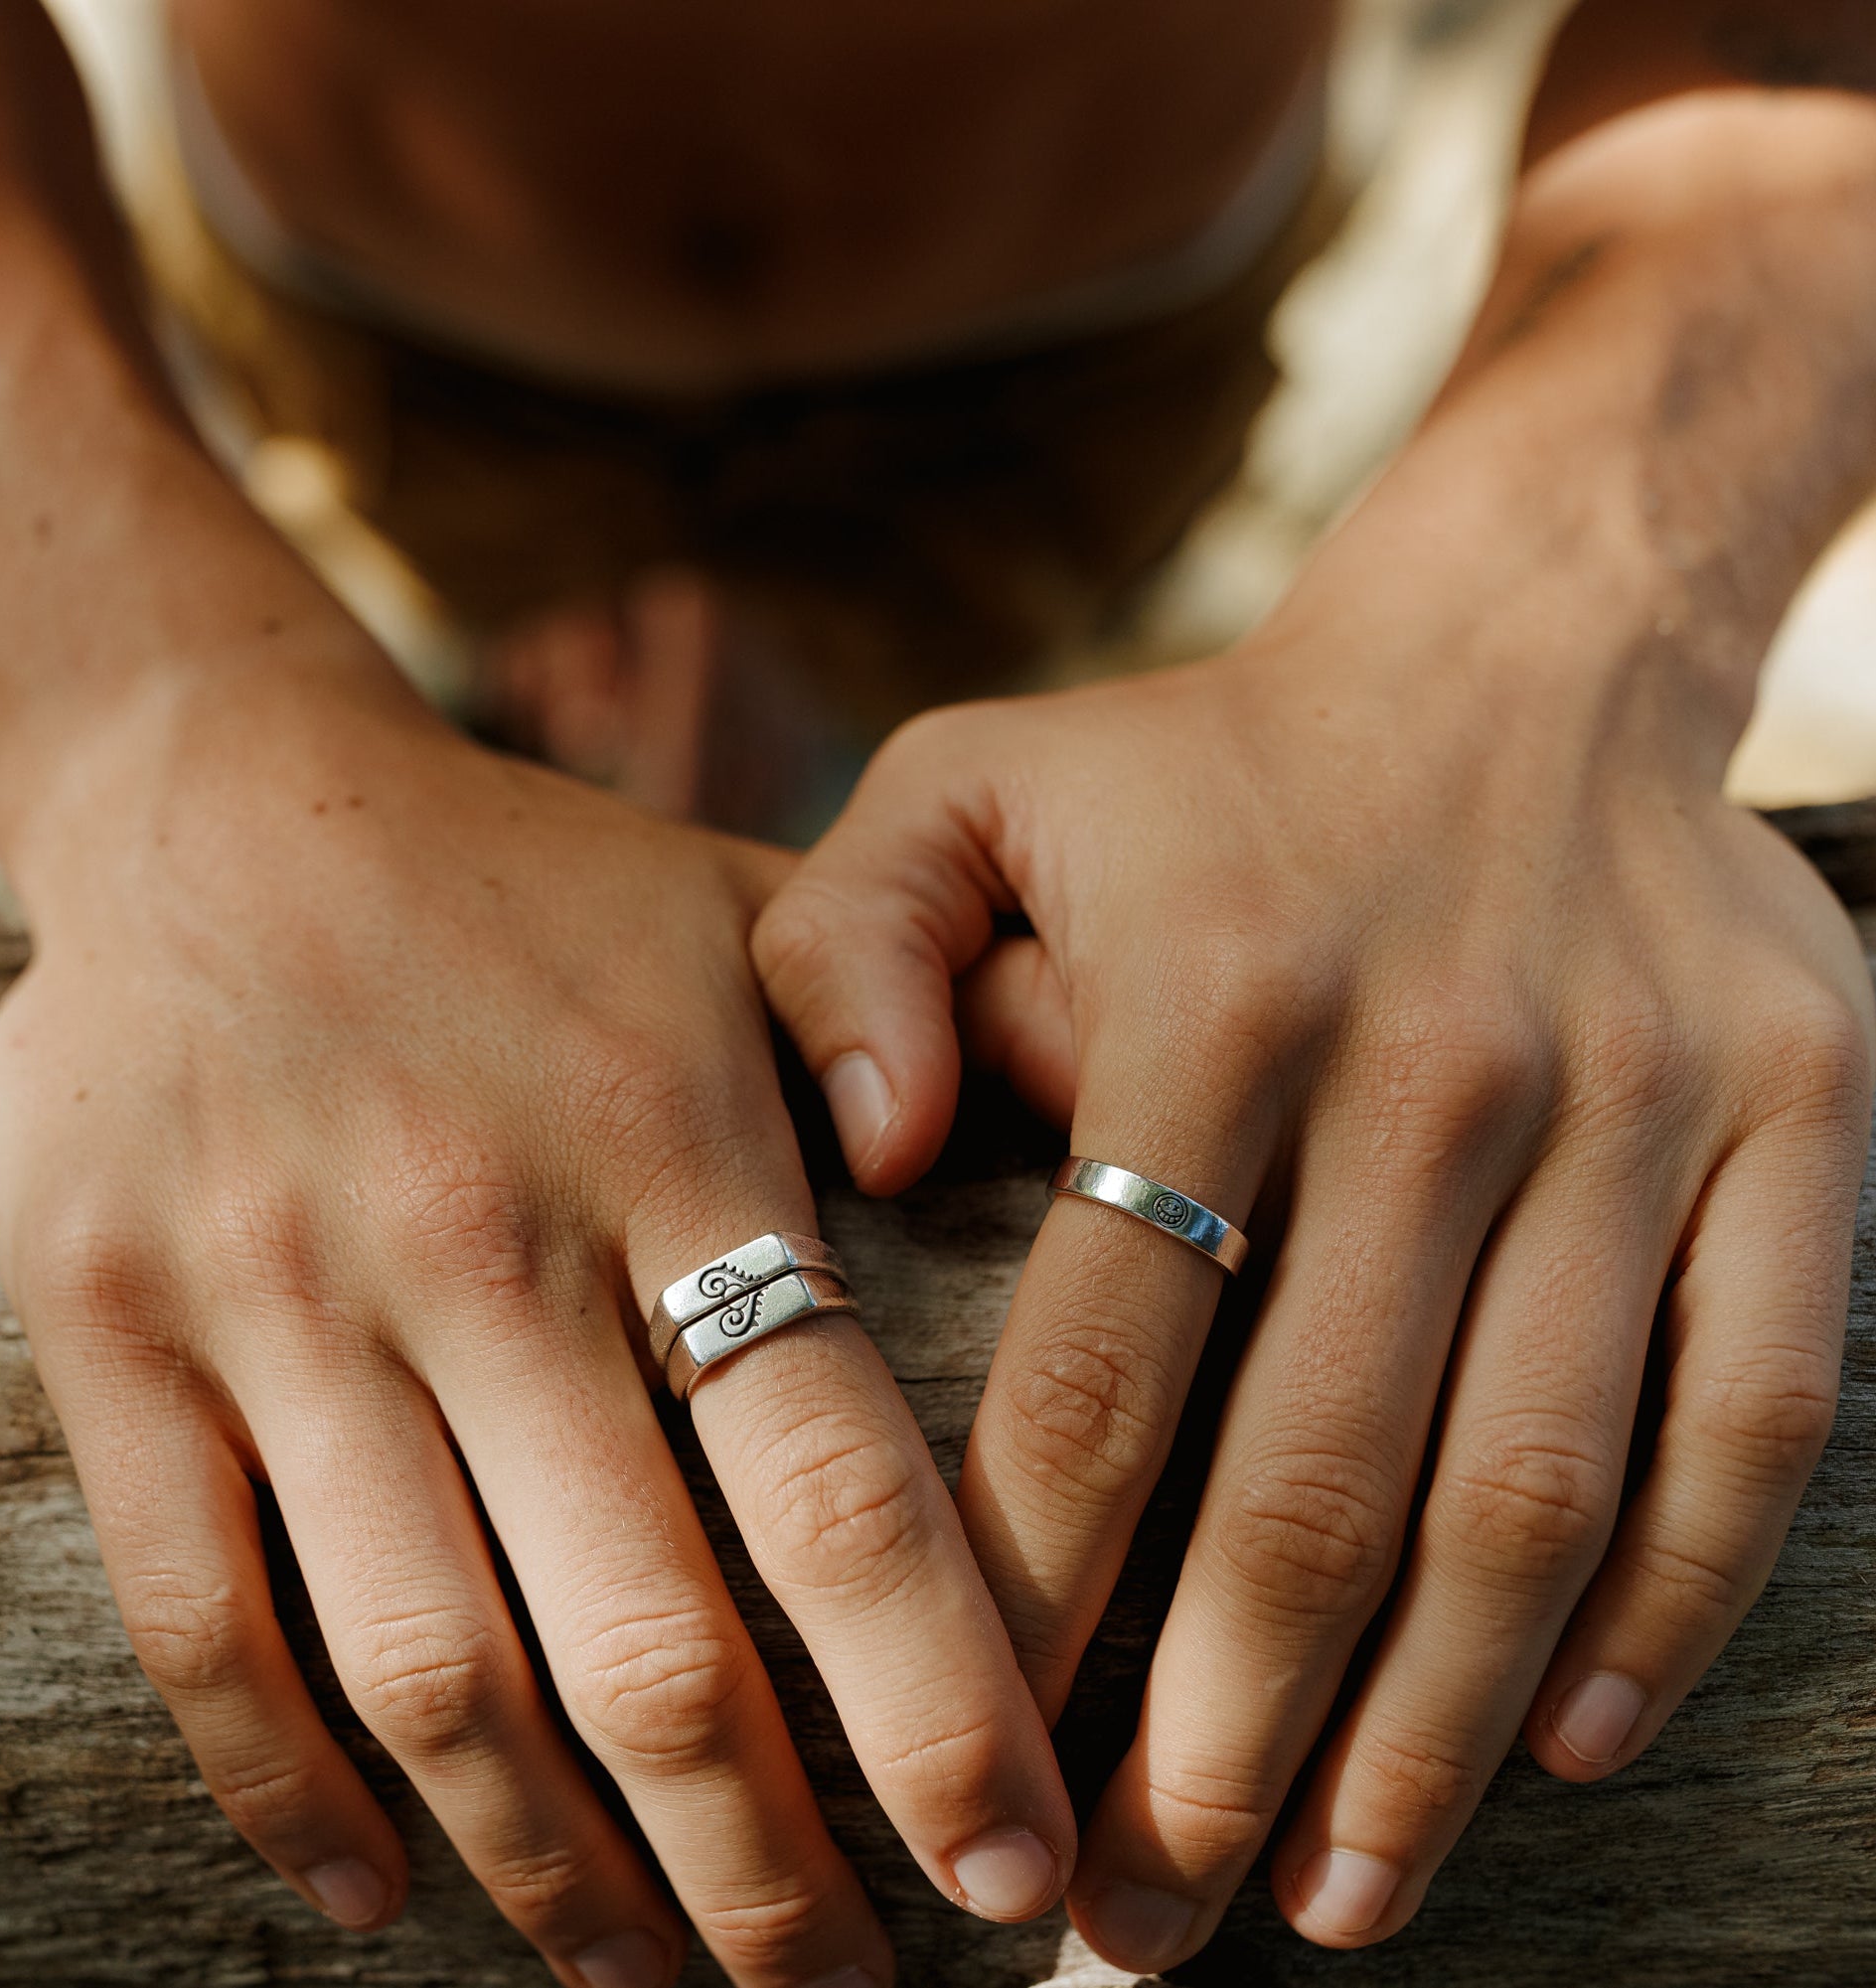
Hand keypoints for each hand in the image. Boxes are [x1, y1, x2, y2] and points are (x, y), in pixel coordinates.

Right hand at [0, 669, 1072, 1987]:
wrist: (222, 796)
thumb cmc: (532, 878)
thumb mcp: (744, 899)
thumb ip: (917, 1015)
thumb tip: (1106, 1133)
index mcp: (666, 1139)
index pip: (833, 1484)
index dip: (937, 1707)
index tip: (1017, 1871)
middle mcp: (478, 1240)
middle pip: (641, 1644)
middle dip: (762, 1866)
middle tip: (850, 1986)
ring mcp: (279, 1294)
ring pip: (429, 1673)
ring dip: (552, 1876)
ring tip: (651, 1980)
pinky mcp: (117, 1332)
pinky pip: (201, 1622)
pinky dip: (287, 1795)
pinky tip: (382, 1895)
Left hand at [753, 461, 1874, 1966]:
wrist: (1517, 649)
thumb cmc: (1206, 761)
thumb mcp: (971, 783)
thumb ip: (854, 946)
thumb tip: (853, 1153)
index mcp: (1217, 986)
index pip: (1103, 1363)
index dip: (1026, 1599)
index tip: (966, 1768)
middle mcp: (1439, 1059)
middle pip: (1318, 1476)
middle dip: (1213, 1739)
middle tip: (1124, 1921)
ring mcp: (1639, 1099)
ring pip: (1537, 1490)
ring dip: (1429, 1733)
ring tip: (1315, 1898)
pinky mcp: (1796, 1124)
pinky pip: (1748, 1415)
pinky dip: (1669, 1603)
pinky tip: (1567, 1743)